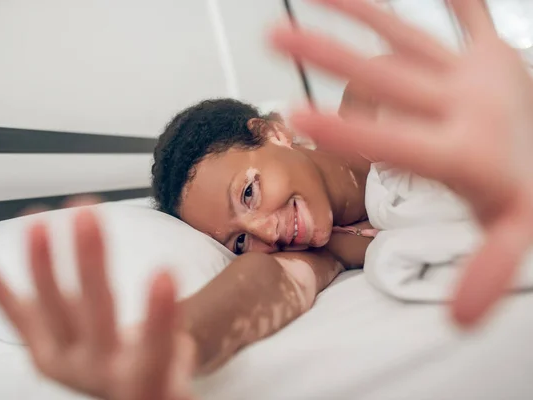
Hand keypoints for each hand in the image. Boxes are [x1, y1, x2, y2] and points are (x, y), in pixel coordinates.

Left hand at [0, 209, 195, 399]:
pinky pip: (19, 320)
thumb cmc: (155, 372)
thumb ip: (173, 329)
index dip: (158, 313)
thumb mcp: (179, 362)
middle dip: (90, 264)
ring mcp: (65, 364)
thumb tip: (176, 283)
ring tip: (37, 222)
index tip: (163, 272)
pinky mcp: (42, 353)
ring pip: (52, 312)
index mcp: (144, 377)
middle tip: (87, 216)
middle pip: (96, 317)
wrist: (126, 398)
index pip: (155, 346)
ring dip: (43, 264)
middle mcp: (99, 372)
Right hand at [270, 0, 532, 326]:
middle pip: (389, 77)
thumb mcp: (517, 233)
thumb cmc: (527, 186)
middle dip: (327, 56)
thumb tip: (458, 319)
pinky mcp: (489, 49)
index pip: (399, 142)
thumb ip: (489, 271)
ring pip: (407, 36)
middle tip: (276, 38)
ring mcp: (475, 70)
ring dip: (357, 13)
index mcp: (466, 152)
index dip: (346, 132)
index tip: (297, 116)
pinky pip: (466, 12)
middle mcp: (467, 103)